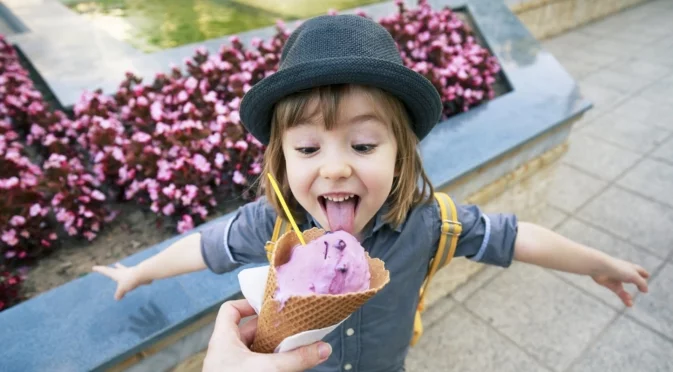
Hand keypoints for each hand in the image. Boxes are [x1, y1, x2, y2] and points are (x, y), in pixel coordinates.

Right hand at [92, 263, 150, 299]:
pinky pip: (132, 276)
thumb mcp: (122, 289)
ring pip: (123, 270)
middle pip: (115, 269)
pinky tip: (132, 277)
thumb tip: (117, 298)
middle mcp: (122, 272)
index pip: (106, 271)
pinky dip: (130, 276)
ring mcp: (130, 272)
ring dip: (120, 268)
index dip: (100, 270)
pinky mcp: (137, 275)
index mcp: (116, 274)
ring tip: (118, 266)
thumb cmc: (130, 280)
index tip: (94, 267)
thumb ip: (119, 293)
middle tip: (110, 265)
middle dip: (111, 268)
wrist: (144, 274)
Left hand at [203, 299, 331, 371]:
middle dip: (271, 328)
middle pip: (249, 330)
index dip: (248, 304)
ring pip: (256, 350)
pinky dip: (272, 363)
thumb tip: (324, 348)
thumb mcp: (270, 369)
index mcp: (223, 340)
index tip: (270, 308)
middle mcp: (226, 352)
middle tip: (292, 326)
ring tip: (294, 345)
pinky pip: (257, 366)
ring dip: (274, 347)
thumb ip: (297, 358)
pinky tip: (288, 366)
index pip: (230, 310)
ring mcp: (233, 368)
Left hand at [592, 258, 649, 306]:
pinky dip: (623, 298)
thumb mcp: (634, 276)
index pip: (638, 270)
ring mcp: (615, 278)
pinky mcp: (608, 283)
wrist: (600, 267)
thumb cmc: (618, 269)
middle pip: (631, 278)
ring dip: (627, 296)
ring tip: (631, 304)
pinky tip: (629, 304)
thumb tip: (645, 290)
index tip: (647, 276)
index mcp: (630, 267)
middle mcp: (622, 272)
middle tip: (641, 288)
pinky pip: (617, 292)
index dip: (643, 273)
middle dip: (636, 282)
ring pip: (623, 289)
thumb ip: (641, 283)